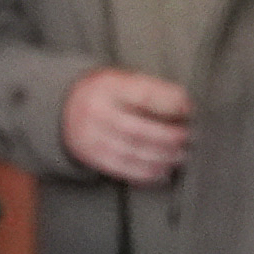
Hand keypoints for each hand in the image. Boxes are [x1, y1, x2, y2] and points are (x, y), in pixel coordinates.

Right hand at [53, 67, 193, 188]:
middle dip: (171, 137)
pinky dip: (148, 173)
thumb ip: (154, 91)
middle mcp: (95, 112)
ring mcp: (90, 137)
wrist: (64, 106)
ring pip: (133, 152)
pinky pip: (122, 169)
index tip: (190, 110)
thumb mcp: (125, 80)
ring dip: (164, 157)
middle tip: (190, 138)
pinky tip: (164, 171)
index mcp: (107, 87)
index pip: (144, 96)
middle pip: (140, 130)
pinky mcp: (90, 156)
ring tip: (181, 155)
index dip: (171, 104)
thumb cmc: (108, 93)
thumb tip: (186, 106)